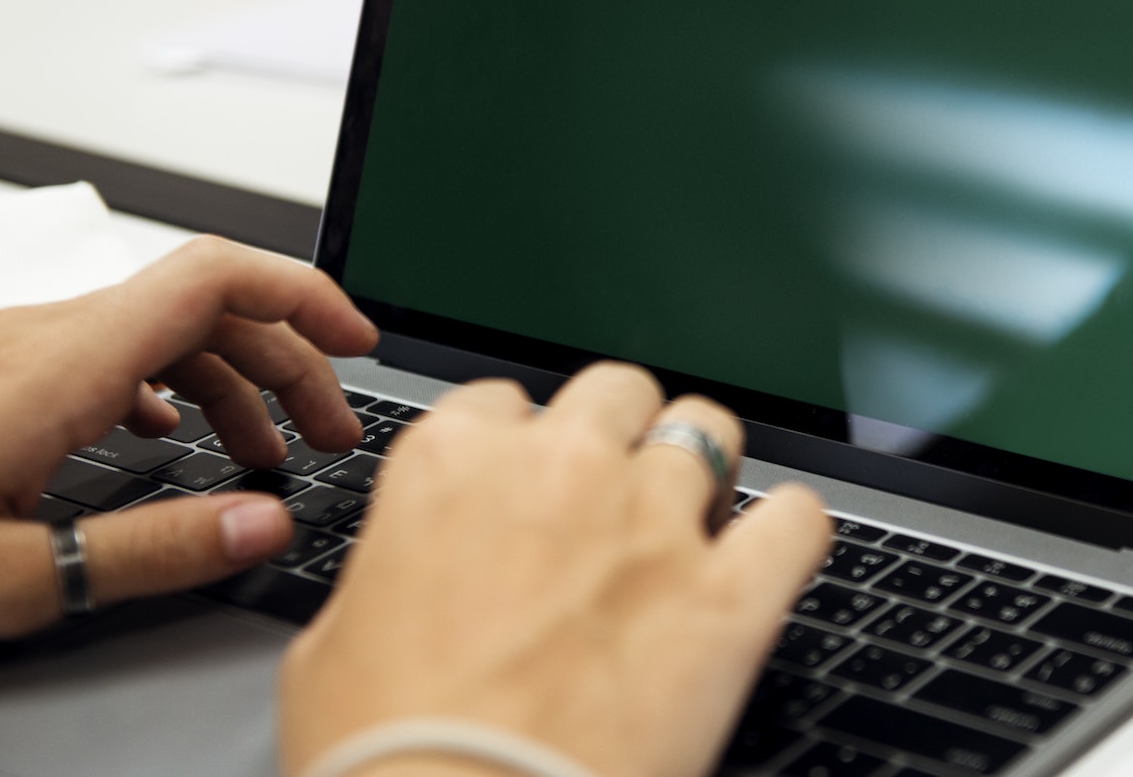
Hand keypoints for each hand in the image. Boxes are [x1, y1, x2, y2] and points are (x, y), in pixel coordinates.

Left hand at [0, 238, 377, 663]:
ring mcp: (8, 347)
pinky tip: (170, 439)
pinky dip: (169, 386)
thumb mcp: (11, 580)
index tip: (357, 340)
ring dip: (231, 380)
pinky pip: (107, 349)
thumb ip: (154, 549)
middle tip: (327, 434)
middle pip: (201, 305)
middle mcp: (36, 335)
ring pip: (157, 328)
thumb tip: (265, 523)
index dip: (304, 293)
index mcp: (55, 367)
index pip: (212, 276)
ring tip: (267, 454)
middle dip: (287, 359)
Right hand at [280, 364, 832, 776]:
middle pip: (616, 392)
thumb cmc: (382, 754)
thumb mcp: (335, 644)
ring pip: (708, 427)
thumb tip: (416, 574)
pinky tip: (769, 557)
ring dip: (700, 470)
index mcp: (451, 464)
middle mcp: (559, 468)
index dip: (519, 448)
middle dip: (617, 438)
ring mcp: (652, 523)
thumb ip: (395, 569)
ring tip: (690, 524)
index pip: (502, 402)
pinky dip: (789, 532)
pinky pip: (797, 518)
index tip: (526, 491)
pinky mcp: (729, 595)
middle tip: (610, 506)